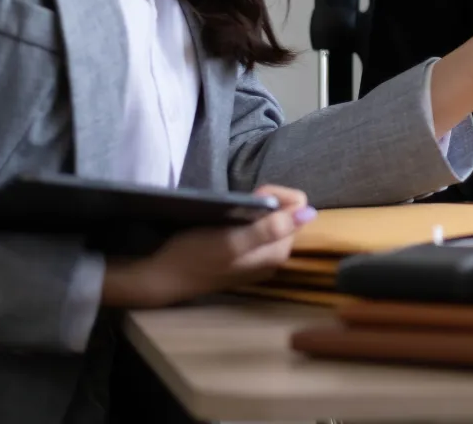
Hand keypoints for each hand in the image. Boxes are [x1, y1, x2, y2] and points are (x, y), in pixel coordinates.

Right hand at [101, 185, 314, 308]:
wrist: (164, 277)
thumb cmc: (195, 256)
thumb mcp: (231, 242)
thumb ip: (269, 229)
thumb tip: (309, 213)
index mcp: (278, 252)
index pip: (298, 208)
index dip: (276, 195)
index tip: (252, 195)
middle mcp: (275, 256)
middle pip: (287, 214)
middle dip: (267, 203)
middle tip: (239, 206)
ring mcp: (261, 257)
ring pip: (272, 220)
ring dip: (257, 210)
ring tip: (233, 214)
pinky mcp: (246, 255)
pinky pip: (259, 229)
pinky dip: (248, 220)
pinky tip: (229, 224)